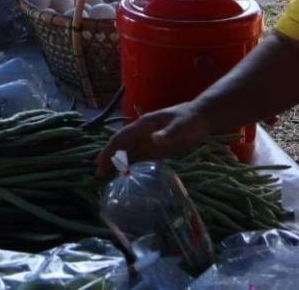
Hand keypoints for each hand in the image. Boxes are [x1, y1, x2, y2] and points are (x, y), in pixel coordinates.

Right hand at [95, 102, 211, 176]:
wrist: (200, 118)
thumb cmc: (190, 120)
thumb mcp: (181, 126)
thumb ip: (168, 133)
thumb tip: (154, 140)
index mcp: (144, 125)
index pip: (121, 138)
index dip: (109, 150)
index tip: (100, 162)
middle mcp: (141, 134)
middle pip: (120, 147)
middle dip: (108, 159)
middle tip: (97, 176)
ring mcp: (146, 142)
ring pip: (126, 154)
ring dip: (115, 164)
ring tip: (104, 179)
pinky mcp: (153, 150)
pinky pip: (136, 159)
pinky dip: (127, 167)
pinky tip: (121, 177)